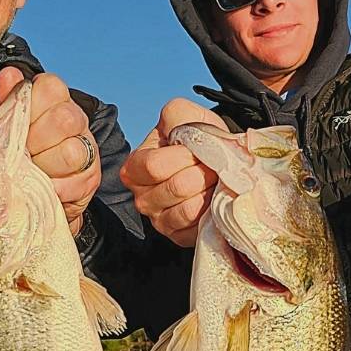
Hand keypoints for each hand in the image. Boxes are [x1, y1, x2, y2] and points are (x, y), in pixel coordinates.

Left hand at [0, 67, 99, 234]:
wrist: (27, 190)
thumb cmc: (14, 150)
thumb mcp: (2, 125)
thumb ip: (6, 101)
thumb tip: (9, 75)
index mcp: (53, 99)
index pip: (51, 87)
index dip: (30, 107)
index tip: (16, 124)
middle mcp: (75, 118)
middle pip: (64, 119)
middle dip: (35, 141)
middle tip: (20, 153)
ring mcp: (87, 147)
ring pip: (72, 152)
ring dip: (44, 167)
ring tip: (29, 172)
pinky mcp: (91, 177)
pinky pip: (74, 183)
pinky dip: (52, 188)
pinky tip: (40, 187)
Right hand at [120, 98, 224, 246]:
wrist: (216, 158)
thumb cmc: (196, 138)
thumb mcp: (183, 115)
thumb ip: (175, 114)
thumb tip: (181, 132)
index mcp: (135, 168)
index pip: (154, 166)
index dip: (183, 156)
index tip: (198, 147)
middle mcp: (142, 197)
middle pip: (174, 188)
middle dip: (202, 173)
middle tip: (212, 164)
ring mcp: (160, 220)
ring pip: (187, 210)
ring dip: (209, 191)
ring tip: (216, 180)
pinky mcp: (179, 236)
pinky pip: (197, 228)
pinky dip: (212, 212)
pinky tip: (215, 198)